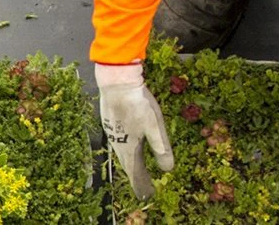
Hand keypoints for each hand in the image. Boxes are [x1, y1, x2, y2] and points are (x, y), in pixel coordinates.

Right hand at [97, 63, 174, 197]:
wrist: (117, 83)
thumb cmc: (138, 105)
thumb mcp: (155, 128)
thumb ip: (161, 149)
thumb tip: (168, 170)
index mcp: (129, 148)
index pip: (136, 173)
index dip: (142, 185)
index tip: (148, 196)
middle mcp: (118, 144)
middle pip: (128, 166)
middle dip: (137, 178)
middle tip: (144, 189)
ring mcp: (112, 133)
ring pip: (122, 155)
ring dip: (131, 165)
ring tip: (137, 171)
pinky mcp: (110, 124)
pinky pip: (119, 144)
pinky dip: (126, 152)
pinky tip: (128, 147)